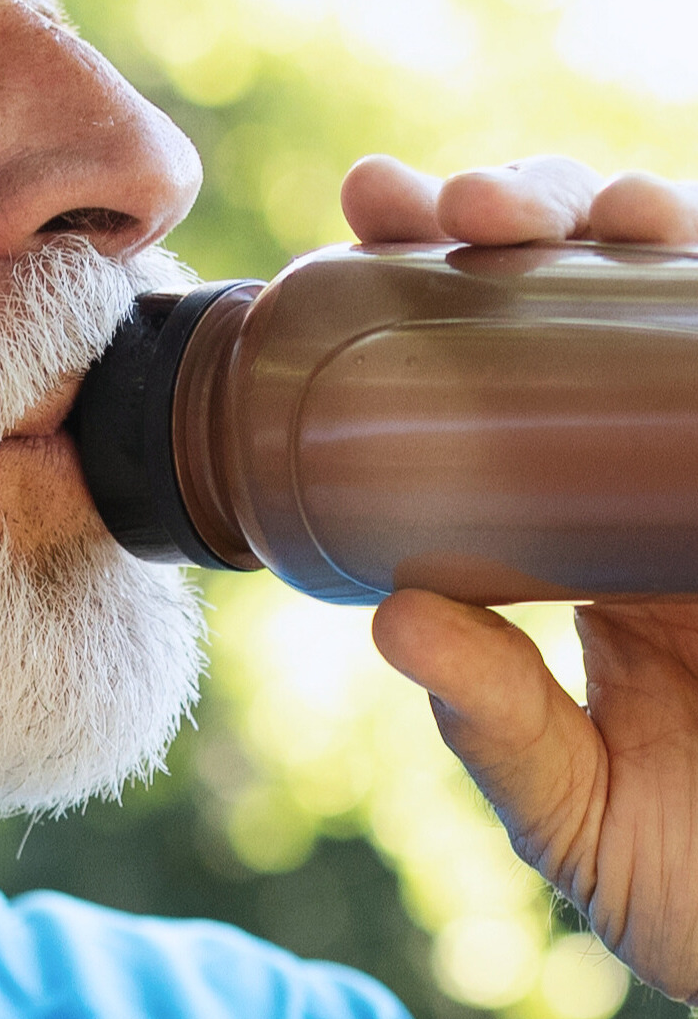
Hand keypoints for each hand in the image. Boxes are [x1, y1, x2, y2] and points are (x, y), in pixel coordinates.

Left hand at [341, 153, 697, 999]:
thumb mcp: (576, 812)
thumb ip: (501, 724)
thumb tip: (398, 618)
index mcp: (590, 543)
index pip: (499, 390)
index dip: (435, 299)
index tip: (355, 236)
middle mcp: (670, 484)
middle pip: (595, 304)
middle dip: (520, 221)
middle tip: (437, 206)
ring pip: (693, 299)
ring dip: (635, 222)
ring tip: (554, 213)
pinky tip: (680, 251)